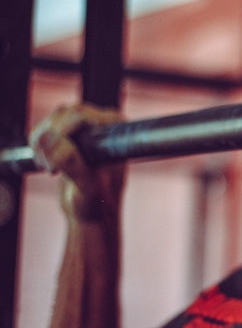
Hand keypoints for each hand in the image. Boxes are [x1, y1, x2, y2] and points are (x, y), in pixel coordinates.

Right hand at [30, 103, 124, 223]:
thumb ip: (70, 162)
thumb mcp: (86, 185)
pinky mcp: (70, 134)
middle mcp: (104, 123)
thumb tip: (47, 138)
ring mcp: (87, 127)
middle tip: (52, 170)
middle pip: (64, 114)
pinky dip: (38, 145)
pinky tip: (48, 164)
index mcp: (116, 130)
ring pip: (52, 120)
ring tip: (52, 169)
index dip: (61, 134)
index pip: (81, 115)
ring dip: (43, 144)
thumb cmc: (97, 202)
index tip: (55, 164)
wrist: (91, 213)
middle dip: (52, 140)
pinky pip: (45, 127)